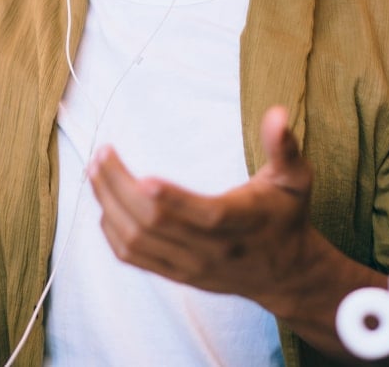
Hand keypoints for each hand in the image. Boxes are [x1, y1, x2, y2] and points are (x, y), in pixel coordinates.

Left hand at [86, 105, 311, 299]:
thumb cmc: (285, 216)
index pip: (204, 215)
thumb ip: (284, 146)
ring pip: (137, 241)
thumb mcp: (294, 180)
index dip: (172, 199)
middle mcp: (213, 250)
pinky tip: (104, 202)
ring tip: (94, 170)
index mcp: (242, 222)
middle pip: (156, 224)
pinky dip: (111, 231)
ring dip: (109, 204)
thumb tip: (277, 112)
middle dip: (121, 188)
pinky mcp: (176, 276)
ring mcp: (191, 266)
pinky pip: (134, 258)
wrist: (286, 274)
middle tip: (102, 154)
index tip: (143, 176)